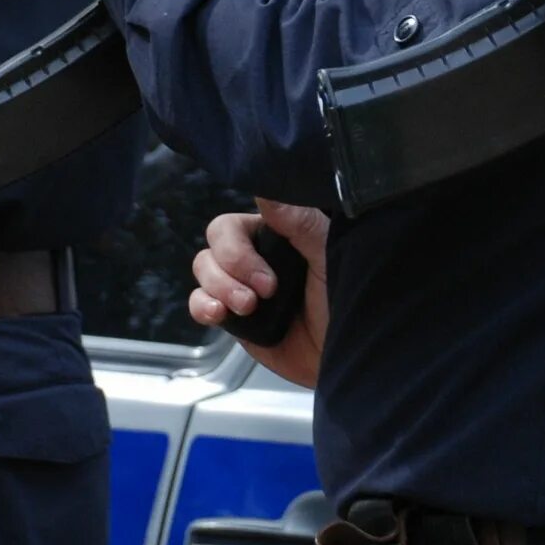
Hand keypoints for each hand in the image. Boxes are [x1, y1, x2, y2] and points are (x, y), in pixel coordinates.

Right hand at [189, 201, 328, 386]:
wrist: (342, 354)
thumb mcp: (329, 255)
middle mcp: (255, 256)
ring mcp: (241, 286)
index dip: (238, 247)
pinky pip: (199, 302)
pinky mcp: (233, 317)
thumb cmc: (345, 300)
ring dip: (220, 288)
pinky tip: (218, 314)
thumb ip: (298, 221)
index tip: (268, 276)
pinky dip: (202, 306)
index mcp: (277, 234)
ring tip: (248, 309)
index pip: (235, 223)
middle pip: (215, 244)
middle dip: (232, 269)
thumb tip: (265, 189)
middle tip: (265, 292)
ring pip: (204, 269)